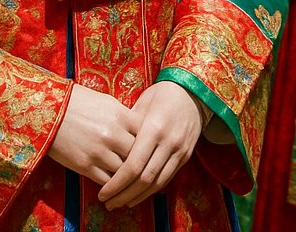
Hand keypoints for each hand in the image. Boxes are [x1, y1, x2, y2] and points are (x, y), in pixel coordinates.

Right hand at [47, 83, 141, 185]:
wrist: (52, 110)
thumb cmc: (81, 102)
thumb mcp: (108, 103)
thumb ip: (126, 117)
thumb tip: (140, 131)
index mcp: (122, 116)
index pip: (147, 134)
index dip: (149, 142)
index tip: (150, 146)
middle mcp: (113, 135)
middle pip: (138, 155)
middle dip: (141, 161)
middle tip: (144, 167)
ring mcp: (99, 152)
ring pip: (124, 171)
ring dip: (128, 176)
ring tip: (131, 180)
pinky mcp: (85, 166)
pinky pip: (107, 181)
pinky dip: (113, 185)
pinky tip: (115, 185)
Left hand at [98, 82, 203, 209]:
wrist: (193, 91)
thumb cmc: (162, 94)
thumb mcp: (142, 104)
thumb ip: (127, 128)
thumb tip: (108, 149)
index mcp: (154, 128)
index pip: (133, 165)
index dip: (116, 183)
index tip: (102, 193)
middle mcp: (169, 142)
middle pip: (144, 179)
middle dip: (124, 195)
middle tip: (108, 203)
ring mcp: (180, 150)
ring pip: (157, 183)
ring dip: (137, 197)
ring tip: (121, 202)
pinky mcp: (186, 155)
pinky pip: (167, 178)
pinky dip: (152, 190)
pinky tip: (138, 195)